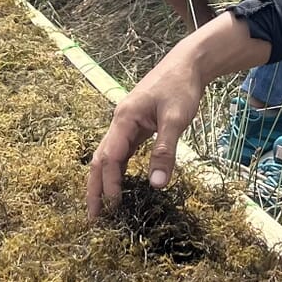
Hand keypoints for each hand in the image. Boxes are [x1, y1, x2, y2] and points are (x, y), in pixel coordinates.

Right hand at [86, 43, 206, 218]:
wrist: (188, 64)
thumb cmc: (181, 87)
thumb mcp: (176, 119)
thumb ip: (165, 151)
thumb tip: (157, 185)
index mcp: (124, 119)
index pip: (109, 158)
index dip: (109, 184)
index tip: (114, 208)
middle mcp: (119, 122)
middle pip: (100, 159)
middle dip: (95, 188)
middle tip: (93, 218)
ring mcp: (127, 124)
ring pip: (109, 156)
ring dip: (105, 180)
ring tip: (102, 207)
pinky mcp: (137, 126)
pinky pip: (122, 151)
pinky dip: (118, 170)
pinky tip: (120, 185)